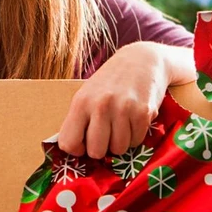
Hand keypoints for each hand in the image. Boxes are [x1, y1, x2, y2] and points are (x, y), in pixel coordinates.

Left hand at [57, 41, 192, 158]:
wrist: (141, 60)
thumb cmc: (110, 81)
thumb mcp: (87, 94)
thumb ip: (80, 120)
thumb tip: (74, 151)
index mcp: (80, 102)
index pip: (68, 143)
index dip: (76, 149)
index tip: (84, 142)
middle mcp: (100, 106)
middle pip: (96, 152)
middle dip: (101, 148)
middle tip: (106, 134)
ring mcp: (123, 110)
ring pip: (118, 150)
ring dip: (120, 142)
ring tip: (120, 124)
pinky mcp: (143, 113)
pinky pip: (136, 142)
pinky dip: (135, 136)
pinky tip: (133, 120)